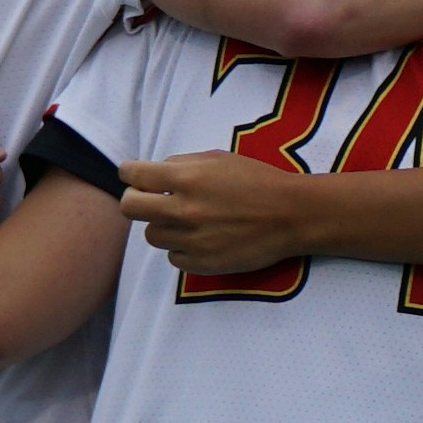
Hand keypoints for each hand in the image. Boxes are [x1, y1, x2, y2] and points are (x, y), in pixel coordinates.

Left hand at [116, 143, 314, 277]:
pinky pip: (173, 257)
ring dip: (162, 226)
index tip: (133, 176)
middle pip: (130, 208)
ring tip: (185, 220)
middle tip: (150, 199)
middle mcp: (183, 209)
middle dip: (135, 200)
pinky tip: (201, 239)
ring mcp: (192, 239)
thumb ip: (183, 163)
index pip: (133, 175)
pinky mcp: (202, 263)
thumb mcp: (219, 159)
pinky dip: (182, 248)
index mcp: (186, 177)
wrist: (292, 215)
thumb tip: (155, 171)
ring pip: (151, 235)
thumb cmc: (259, 181)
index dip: (129, 173)